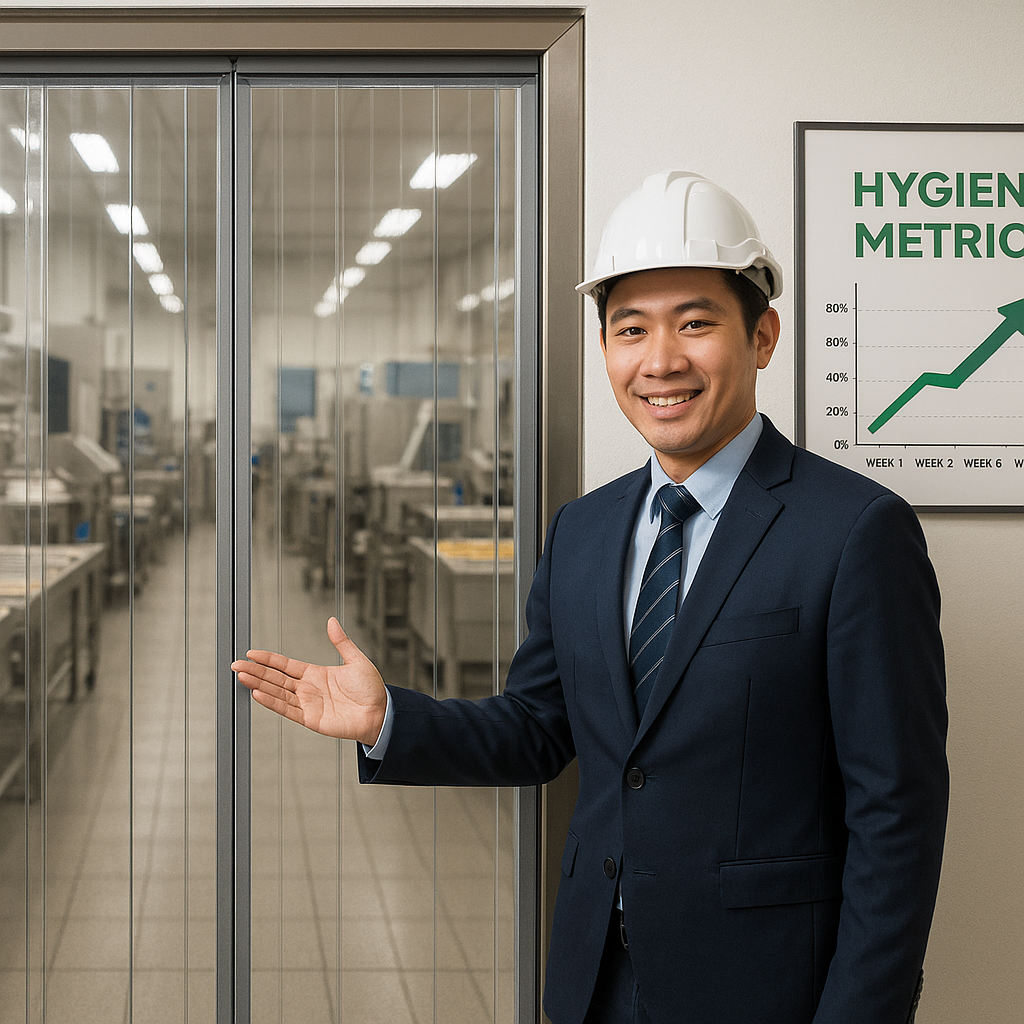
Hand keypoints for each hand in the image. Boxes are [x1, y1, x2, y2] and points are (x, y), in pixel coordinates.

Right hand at [232, 617, 386, 745]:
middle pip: (276, 678)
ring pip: (277, 692)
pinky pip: (287, 709)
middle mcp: (308, 689)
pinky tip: (258, 693)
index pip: (285, 665)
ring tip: (242, 676)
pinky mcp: (311, 719)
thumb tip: (332, 621)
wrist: (380, 713)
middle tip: (237, 665)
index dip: (268, 659)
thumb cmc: (371, 690)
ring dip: (259, 685)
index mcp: (316, 674)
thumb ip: (341, 642)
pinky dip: (272, 702)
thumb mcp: (356, 660)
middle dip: (256, 671)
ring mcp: (307, 704)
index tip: (252, 653)